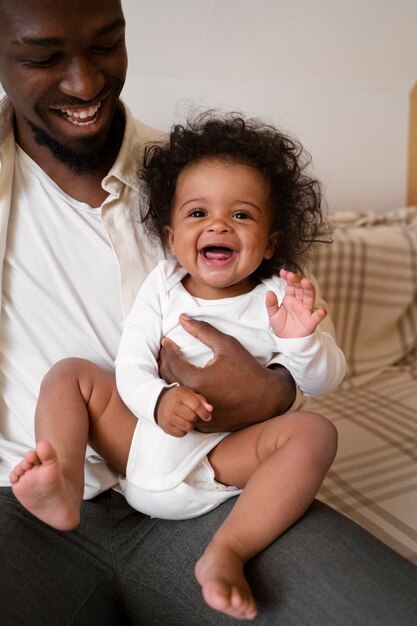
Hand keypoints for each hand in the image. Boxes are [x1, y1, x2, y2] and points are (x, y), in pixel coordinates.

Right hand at [156, 386, 211, 436]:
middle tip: (191, 413)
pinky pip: (181, 434)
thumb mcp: (190, 394)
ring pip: (188, 427)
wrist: (160, 401)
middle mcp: (171, 405)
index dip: (204, 412)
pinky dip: (184, 430)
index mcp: (179, 395)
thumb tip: (210, 409)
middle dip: (195, 417)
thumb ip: (201, 401)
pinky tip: (180, 423)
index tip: (208, 416)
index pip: (196, 406)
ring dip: (190, 424)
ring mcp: (167, 416)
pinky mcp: (165, 426)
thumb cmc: (179, 398)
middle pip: (192, 417)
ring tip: (186, 418)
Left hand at [158, 314, 295, 431]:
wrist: (268, 397)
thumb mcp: (227, 345)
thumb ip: (202, 330)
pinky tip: (184, 385)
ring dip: (170, 381)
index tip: (167, 341)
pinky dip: (182, 397)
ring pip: (175, 397)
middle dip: (164, 363)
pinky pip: (186, 410)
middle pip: (168, 380)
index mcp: (196, 380)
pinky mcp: (205, 425)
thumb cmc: (248, 369)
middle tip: (166, 352)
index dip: (168, 350)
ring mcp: (198, 415)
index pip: (172, 362)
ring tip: (171, 367)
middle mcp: (194, 400)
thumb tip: (182, 318)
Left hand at [266, 269, 326, 338]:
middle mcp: (299, 302)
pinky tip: (322, 311)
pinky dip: (320, 314)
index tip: (283, 272)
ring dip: (308, 289)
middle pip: (301, 288)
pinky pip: (316, 317)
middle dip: (297, 280)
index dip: (288, 278)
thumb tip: (269, 292)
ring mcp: (306, 311)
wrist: (287, 341)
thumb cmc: (281, 325)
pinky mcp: (310, 322)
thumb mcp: (273, 314)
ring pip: (309, 297)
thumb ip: (271, 304)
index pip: (291, 285)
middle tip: (291, 275)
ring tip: (305, 282)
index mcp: (290, 298)